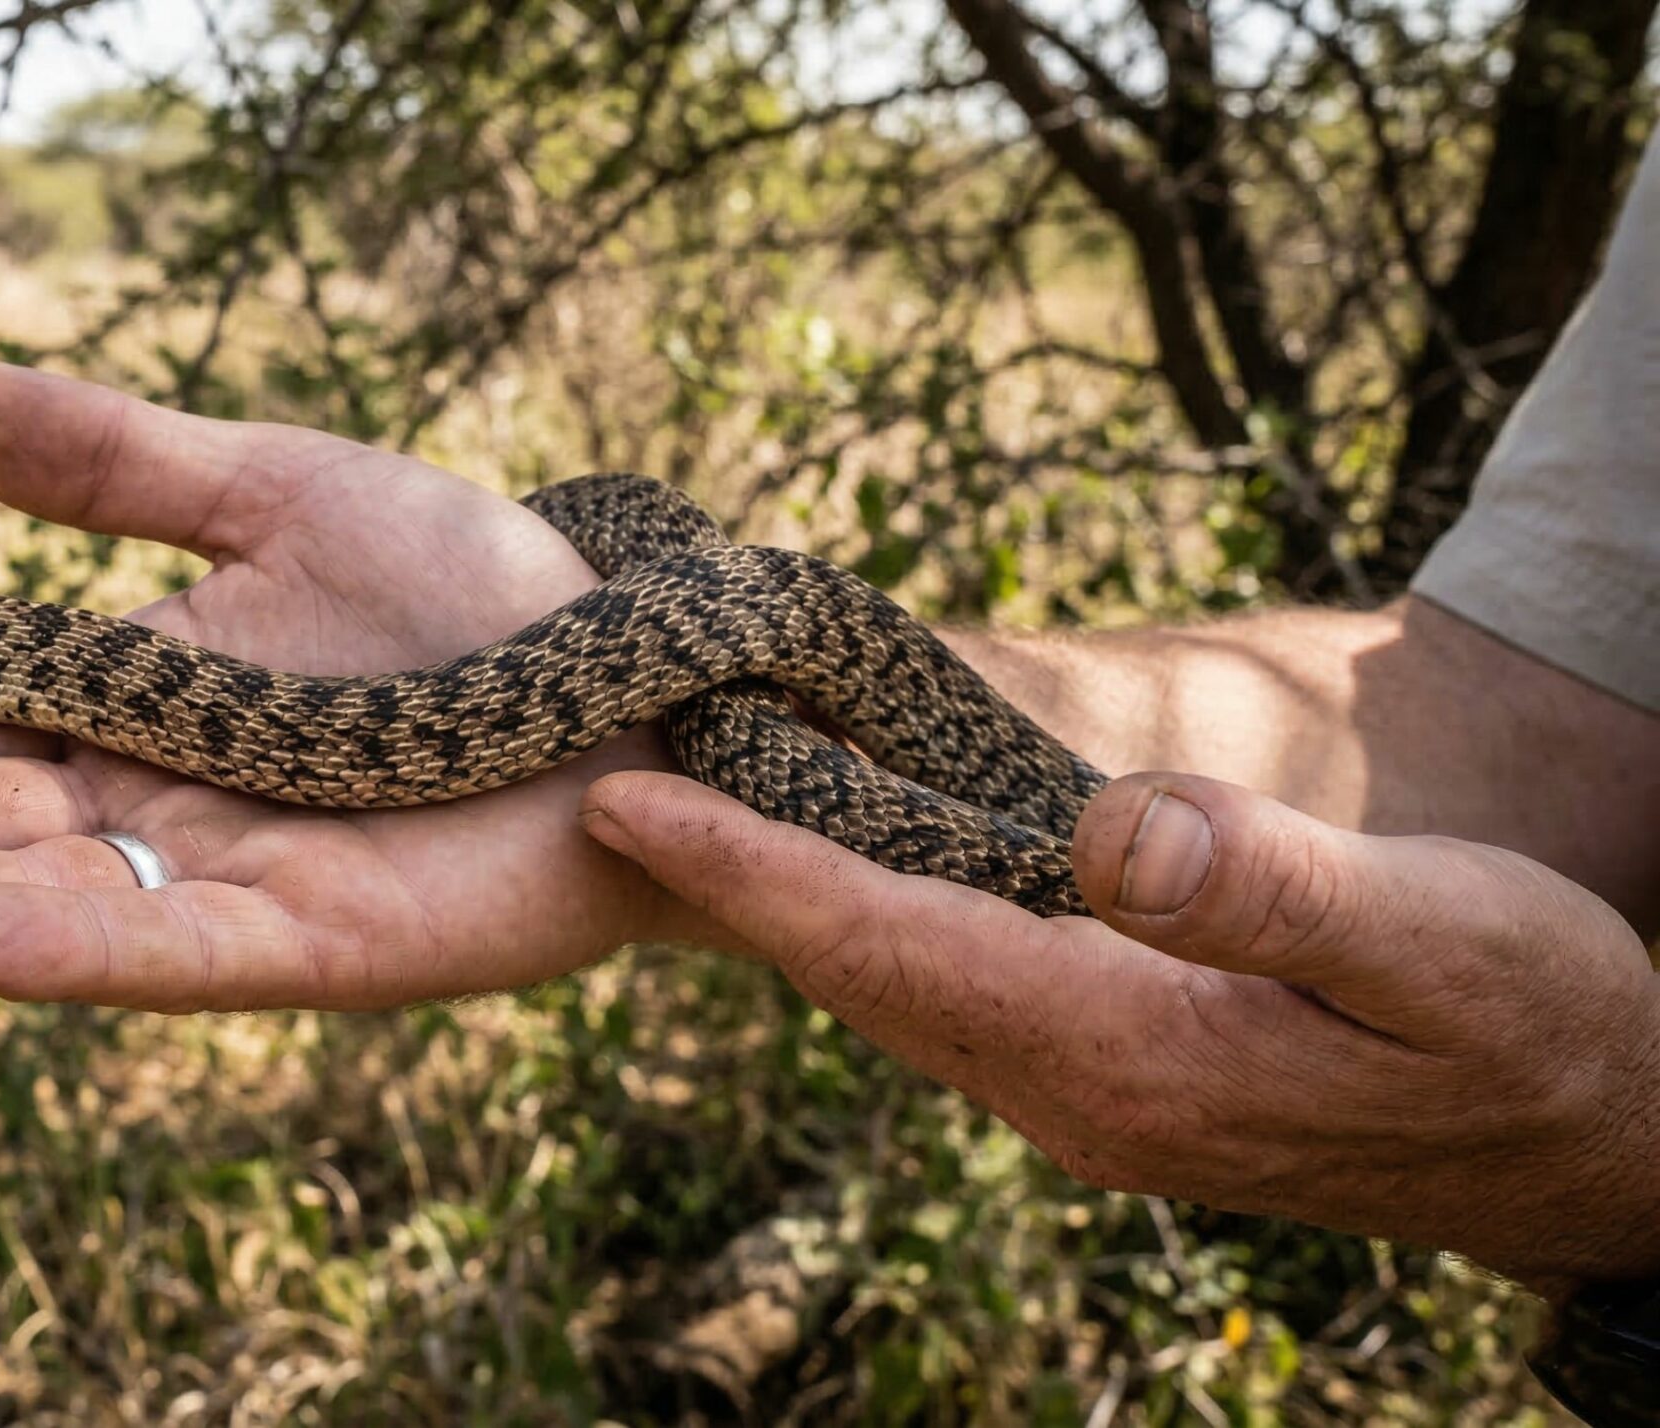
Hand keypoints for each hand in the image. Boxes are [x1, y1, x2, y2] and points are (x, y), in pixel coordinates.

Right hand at [0, 359, 717, 1008]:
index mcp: (113, 708)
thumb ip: (111, 462)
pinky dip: (41, 950)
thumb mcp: (274, 491)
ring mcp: (216, 889)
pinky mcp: (308, 949)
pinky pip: (156, 955)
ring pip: (12, 905)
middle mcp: (139, 814)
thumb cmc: (472, 584)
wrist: (647, 665)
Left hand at [578, 768, 1659, 1288]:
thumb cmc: (1543, 1026)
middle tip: (598, 772)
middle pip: (853, 971)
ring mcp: (1085, 1097)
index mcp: (1129, 1054)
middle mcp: (1074, 1092)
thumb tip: (1111, 830)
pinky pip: (945, 987)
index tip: (622, 797)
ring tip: (677, 806)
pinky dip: (864, 918)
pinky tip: (831, 865)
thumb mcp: (1448, 941)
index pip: (888, 947)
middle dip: (722, 881)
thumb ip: (1281, 892)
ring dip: (780, 901)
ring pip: (889, 985)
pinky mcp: (1111, 1078)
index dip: (747, 869)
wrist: (1597, 1147)